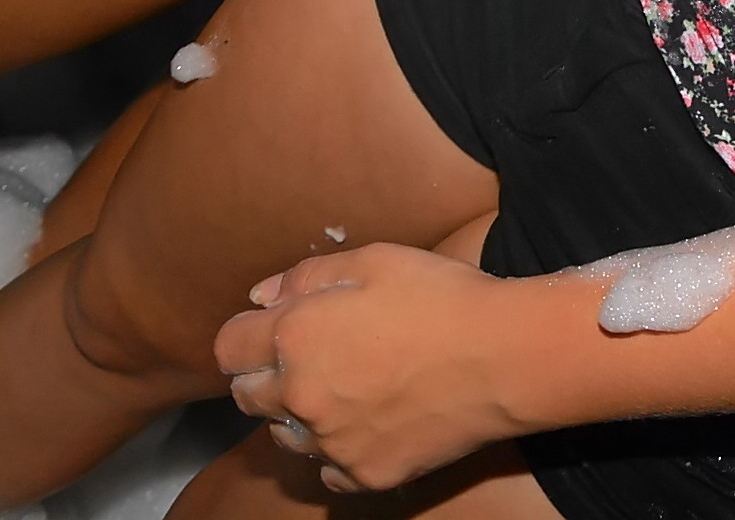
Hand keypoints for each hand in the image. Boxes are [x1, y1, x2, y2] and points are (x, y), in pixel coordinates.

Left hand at [219, 244, 522, 495]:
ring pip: (286, 437)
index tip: (270, 329)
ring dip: (299, 414)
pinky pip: (330, 472)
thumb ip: (307, 276)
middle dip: (265, 375)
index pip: (229, 347)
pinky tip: (368, 425)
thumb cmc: (441, 298)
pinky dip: (338, 452)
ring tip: (344, 389)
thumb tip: (262, 298)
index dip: (246, 334)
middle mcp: (301, 397)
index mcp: (296, 337)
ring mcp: (332, 443)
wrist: (505, 358)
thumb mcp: (375, 260)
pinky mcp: (365, 474)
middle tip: (310, 356)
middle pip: (247, 397)